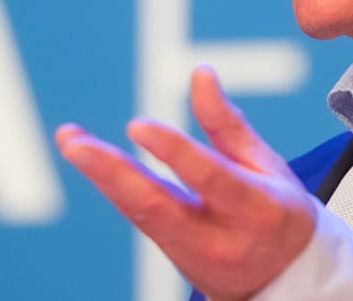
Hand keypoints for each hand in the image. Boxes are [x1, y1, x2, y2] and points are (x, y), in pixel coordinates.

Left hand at [56, 66, 316, 300]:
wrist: (281, 280)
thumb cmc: (277, 211)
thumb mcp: (267, 165)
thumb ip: (227, 122)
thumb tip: (200, 73)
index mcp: (257, 209)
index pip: (210, 178)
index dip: (174, 151)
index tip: (137, 125)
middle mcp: (220, 237)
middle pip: (157, 206)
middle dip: (112, 173)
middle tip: (76, 145)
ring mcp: (191, 253)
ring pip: (138, 212)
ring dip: (101, 174)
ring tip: (71, 140)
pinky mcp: (169, 254)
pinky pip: (136, 215)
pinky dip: (111, 184)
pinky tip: (89, 157)